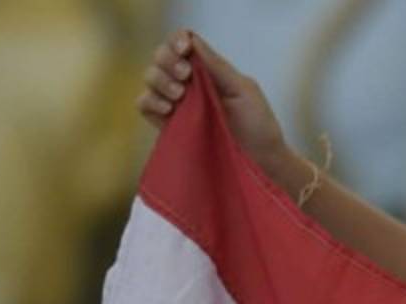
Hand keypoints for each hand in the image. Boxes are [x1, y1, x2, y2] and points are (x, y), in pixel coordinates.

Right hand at [137, 29, 289, 175]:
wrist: (259, 162)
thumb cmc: (258, 125)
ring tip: (179, 95)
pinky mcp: (168, 125)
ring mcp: (177, 104)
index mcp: (208, 70)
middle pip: (161, 57)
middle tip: (185, 76)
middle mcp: (188, 83)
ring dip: (160, 80)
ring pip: (150, 78)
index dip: (177, 41)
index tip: (184, 49)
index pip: (181, 44)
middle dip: (168, 61)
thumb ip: (217, 67)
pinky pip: (145, 105)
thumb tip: (192, 40)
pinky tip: (170, 109)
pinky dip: (151, 101)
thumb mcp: (243, 91)